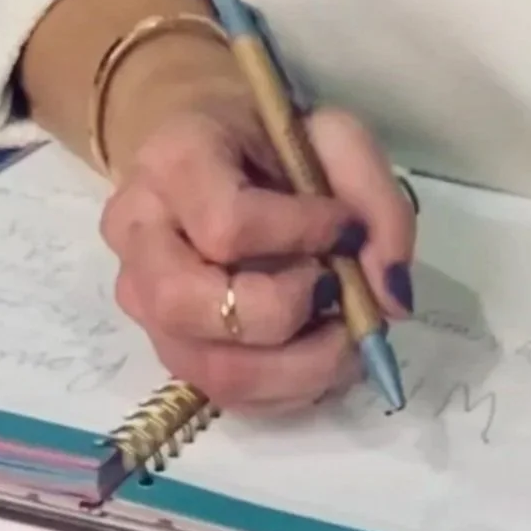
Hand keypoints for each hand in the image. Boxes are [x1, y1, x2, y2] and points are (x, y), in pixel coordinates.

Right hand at [100, 99, 415, 411]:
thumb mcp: (335, 137)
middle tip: (337, 292)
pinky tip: (320, 355)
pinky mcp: (163, 345)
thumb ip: (376, 201)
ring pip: (208, 367)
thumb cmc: (273, 138)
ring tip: (344, 336)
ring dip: (296, 368)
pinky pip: (222, 393)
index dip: (299, 236)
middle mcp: (138, 233)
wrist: (216, 152)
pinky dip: (286, 389)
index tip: (346, 229)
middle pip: (192, 306)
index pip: (227, 223)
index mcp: (175, 160)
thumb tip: (392, 297)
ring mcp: (139, 297)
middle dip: (285, 315)